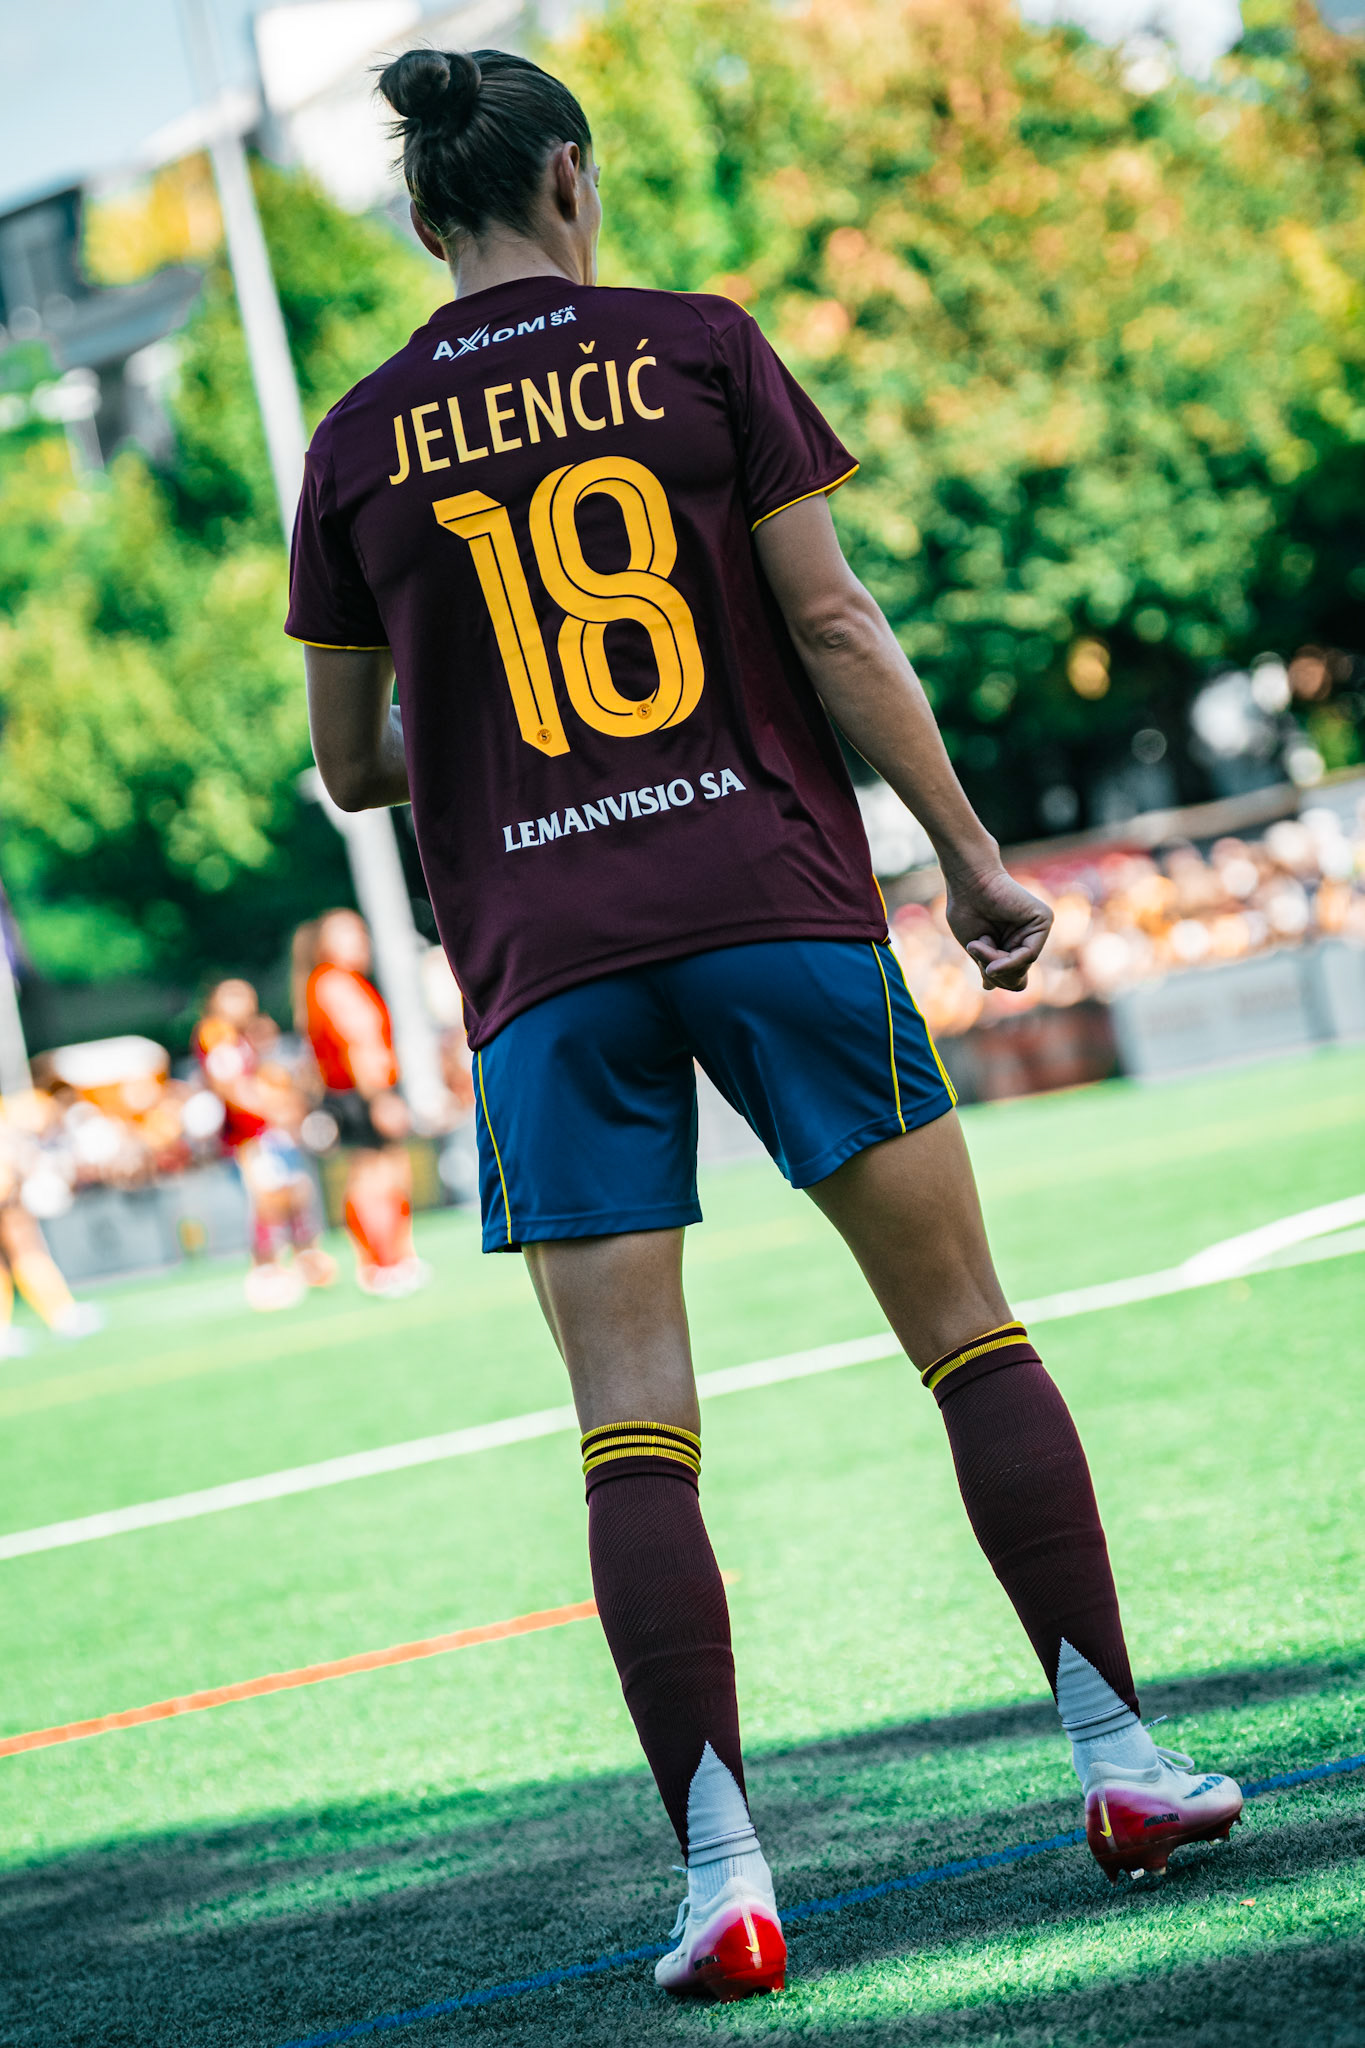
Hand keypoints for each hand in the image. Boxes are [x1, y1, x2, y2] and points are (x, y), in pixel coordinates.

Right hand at [942, 862, 1052, 991]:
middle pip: (1019, 977)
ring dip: (995, 962)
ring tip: (978, 944)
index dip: (998, 981)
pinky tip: (989, 953)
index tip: (983, 971)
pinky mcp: (1043, 920)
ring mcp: (1038, 930)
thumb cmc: (966, 910)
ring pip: (1022, 967)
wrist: (967, 882)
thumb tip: (990, 989)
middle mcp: (1029, 938)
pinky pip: (1029, 955)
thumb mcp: (977, 949)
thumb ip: (989, 966)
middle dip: (995, 972)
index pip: (1015, 980)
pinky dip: (1008, 960)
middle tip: (975, 949)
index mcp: (1014, 944)